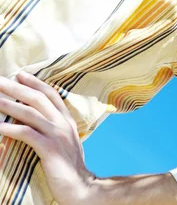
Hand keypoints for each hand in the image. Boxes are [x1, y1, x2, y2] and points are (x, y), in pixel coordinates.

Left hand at [0, 72, 95, 204]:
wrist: (82, 188)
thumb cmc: (70, 168)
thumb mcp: (66, 142)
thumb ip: (55, 129)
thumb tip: (40, 121)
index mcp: (67, 120)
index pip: (50, 94)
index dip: (35, 82)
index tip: (21, 74)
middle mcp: (62, 123)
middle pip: (38, 99)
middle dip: (17, 88)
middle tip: (1, 80)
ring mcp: (57, 135)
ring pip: (30, 113)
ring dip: (10, 105)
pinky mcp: (50, 149)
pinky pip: (27, 134)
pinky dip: (11, 128)